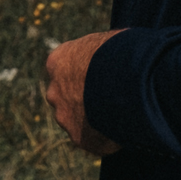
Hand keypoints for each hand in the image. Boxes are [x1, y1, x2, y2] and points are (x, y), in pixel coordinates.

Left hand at [43, 32, 122, 157]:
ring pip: (77, 120)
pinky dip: (105, 138)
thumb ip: (105, 49)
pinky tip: (124, 131)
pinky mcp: (79, 138)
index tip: (103, 76)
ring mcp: (64, 116)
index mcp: (58, 62)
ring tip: (121, 116)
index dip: (85, 73)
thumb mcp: (112, 40)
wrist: (126, 82)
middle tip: (111, 99)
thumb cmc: (122, 54)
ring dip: (94, 120)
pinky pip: (92, 139)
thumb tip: (119, 43)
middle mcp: (54, 90)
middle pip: (67, 96)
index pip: (66, 69)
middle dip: (84, 99)